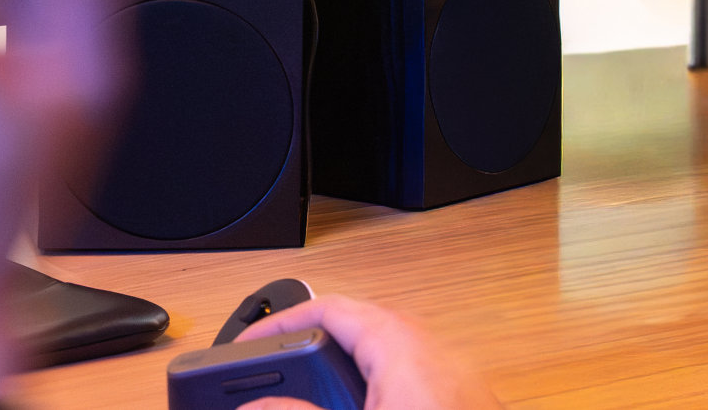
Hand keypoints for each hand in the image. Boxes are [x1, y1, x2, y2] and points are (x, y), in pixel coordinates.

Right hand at [235, 295, 503, 409]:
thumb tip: (257, 407)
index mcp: (399, 343)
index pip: (327, 308)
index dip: (280, 324)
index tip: (249, 347)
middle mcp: (427, 347)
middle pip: (352, 331)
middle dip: (308, 354)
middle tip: (274, 379)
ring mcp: (448, 374)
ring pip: (378, 358)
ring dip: (340, 378)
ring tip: (312, 399)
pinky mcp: (458, 399)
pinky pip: (403, 380)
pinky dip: (370, 391)